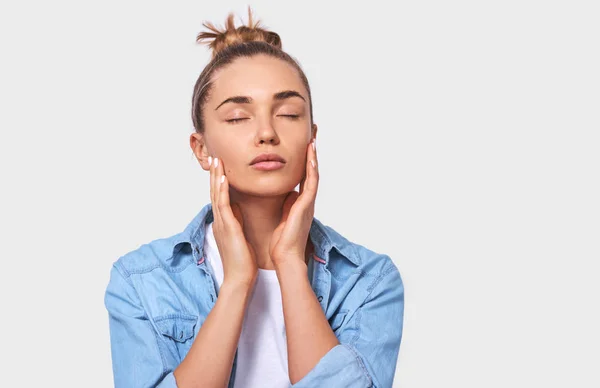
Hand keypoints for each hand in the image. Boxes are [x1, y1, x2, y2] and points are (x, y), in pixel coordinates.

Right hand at [209, 156, 257, 288]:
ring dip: (216, 177)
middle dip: (215, 175)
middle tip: (215, 157)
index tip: (221, 167)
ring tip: (217, 161)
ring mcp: (221, 223)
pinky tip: (223, 178)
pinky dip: (222, 190)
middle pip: (215, 192)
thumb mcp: (240, 236)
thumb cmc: (242, 261)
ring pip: (217, 195)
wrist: (239, 279)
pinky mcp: (227, 227)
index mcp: (224, 223)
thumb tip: (239, 208)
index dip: (219, 181)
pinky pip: (223, 205)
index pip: (220, 197)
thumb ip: (237, 221)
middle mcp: (220, 221)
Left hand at [269, 139, 318, 265]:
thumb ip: (284, 203)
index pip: (303, 175)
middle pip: (311, 170)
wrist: (284, 257)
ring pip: (313, 174)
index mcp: (299, 202)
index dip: (304, 158)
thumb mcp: (280, 215)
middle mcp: (306, 200)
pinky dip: (311, 169)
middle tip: (313, 133)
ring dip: (313, 156)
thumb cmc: (280, 241)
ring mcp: (308, 203)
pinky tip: (310, 156)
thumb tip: (283, 191)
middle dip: (312, 152)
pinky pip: (311, 184)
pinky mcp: (306, 207)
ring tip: (313, 138)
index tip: (304, 142)